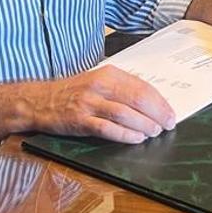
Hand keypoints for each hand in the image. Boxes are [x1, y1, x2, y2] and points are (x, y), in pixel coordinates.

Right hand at [27, 65, 175, 143]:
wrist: (41, 100)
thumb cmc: (74, 91)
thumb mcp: (99, 80)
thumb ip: (123, 87)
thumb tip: (152, 101)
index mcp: (108, 73)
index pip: (142, 86)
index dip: (160, 102)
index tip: (170, 113)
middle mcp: (99, 86)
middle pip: (137, 99)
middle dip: (157, 114)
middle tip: (167, 125)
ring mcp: (89, 103)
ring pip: (124, 114)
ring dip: (144, 125)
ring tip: (154, 133)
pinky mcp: (79, 120)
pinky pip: (107, 129)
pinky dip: (125, 135)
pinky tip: (136, 139)